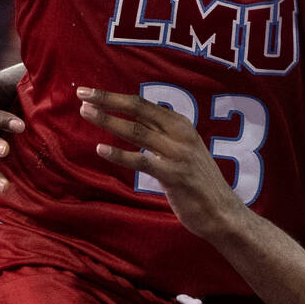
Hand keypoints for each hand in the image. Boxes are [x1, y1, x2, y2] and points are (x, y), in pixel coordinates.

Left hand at [78, 88, 246, 238]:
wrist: (222, 212)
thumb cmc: (197, 182)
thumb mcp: (182, 150)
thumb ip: (161, 137)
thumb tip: (133, 126)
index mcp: (181, 124)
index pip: (142, 103)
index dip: (114, 96)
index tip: (90, 91)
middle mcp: (180, 133)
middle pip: (139, 109)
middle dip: (108, 99)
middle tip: (82, 93)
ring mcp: (178, 154)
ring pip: (138, 132)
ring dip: (109, 121)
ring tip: (86, 113)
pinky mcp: (174, 176)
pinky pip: (142, 161)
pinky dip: (120, 154)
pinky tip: (100, 149)